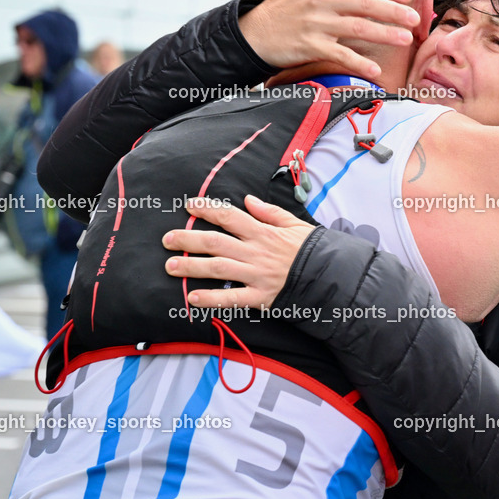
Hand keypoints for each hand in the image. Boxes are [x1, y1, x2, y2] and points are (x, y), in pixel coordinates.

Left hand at [162, 195, 314, 308]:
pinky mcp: (260, 296)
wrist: (331, 274)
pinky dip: (211, 299)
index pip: (230, 216)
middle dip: (188, 240)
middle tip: (167, 240)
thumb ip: (269, 212)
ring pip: (218, 268)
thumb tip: (247, 200)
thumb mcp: (294, 224)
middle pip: (215, 242)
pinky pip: (232, 298)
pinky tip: (192, 298)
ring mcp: (256, 275)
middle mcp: (256, 252)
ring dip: (191, 267)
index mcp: (263, 232)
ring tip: (170, 266)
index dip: (207, 210)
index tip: (188, 206)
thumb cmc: (311, 248)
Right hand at [240, 0, 419, 79]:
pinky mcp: (309, 46)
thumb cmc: (279, 8)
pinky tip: (375, 69)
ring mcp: (315, 23)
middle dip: (393, 10)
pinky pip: (340, 54)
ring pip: (358, 26)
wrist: (253, 34)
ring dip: (385, 33)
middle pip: (365, 3)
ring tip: (405, 39)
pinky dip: (359, 62)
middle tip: (414, 18)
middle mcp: (320, 0)